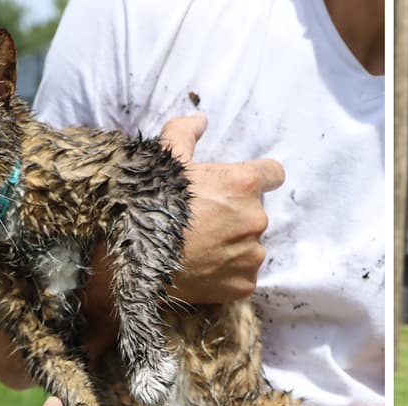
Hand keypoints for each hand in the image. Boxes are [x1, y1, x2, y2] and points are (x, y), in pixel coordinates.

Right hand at [72, 114, 285, 363]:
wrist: (134, 255)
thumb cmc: (150, 201)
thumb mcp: (163, 158)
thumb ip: (184, 132)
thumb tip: (202, 118)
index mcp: (243, 184)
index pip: (273, 174)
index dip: (258, 178)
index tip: (241, 187)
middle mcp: (255, 219)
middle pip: (255, 214)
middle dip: (236, 217)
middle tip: (204, 223)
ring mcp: (251, 255)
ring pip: (250, 247)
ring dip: (232, 247)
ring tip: (200, 249)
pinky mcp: (243, 284)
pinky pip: (242, 277)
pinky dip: (227, 275)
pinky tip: (202, 270)